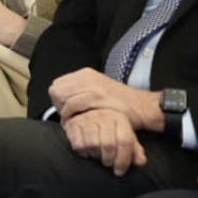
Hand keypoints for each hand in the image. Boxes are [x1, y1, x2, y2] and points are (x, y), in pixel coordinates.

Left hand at [48, 68, 163, 131]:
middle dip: (58, 105)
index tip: (66, 110)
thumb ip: (81, 90)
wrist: (140, 106)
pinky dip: (71, 116)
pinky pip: (72, 105)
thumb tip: (61, 99)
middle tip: (68, 117)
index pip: (57, 84)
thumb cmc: (118, 103)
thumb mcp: (98, 89)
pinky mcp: (96, 96)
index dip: (58, 99)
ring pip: (62, 98)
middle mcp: (87, 76)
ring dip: (64, 113)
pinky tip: (77, 123)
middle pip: (56, 90)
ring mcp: (91, 85)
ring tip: (72, 122)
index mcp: (86, 74)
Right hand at [62, 108, 147, 174]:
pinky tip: (88, 151)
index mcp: (120, 118)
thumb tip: (141, 161)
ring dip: (96, 156)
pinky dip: (84, 153)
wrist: (87, 117)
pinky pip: (79, 145)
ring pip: (93, 145)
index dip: (123, 160)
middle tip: (108, 163)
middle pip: (109, 145)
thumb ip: (134, 150)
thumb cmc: (109, 131)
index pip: (125, 141)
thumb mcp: (124, 137)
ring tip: (98, 155)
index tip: (119, 171)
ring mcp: (88, 118)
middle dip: (109, 160)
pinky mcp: (74, 124)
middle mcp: (104, 115)